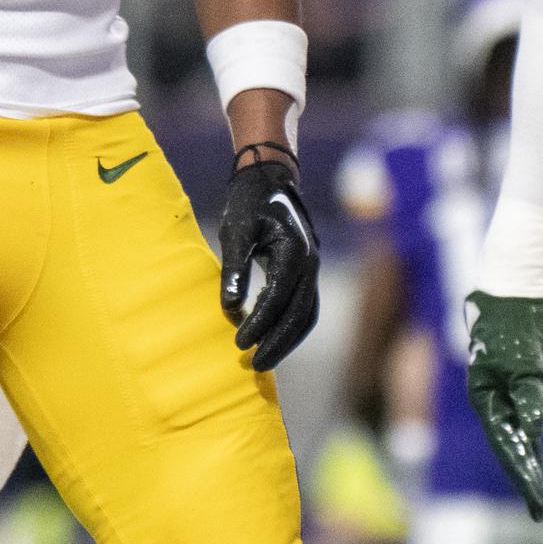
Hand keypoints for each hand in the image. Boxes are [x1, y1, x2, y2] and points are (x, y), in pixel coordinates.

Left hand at [219, 146, 319, 372]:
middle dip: (277, 342)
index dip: (259, 323)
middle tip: (253, 364)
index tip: (239, 342)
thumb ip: (234, 268)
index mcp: (295, 251)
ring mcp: (313, 268)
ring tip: (263, 360)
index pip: (278, 297)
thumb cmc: (249, 202)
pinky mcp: (308, 272)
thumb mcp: (236, 230)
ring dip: (287, 340)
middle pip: (299, 314)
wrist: (270, 178)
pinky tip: (269, 338)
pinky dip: (290, 327)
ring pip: (307, 315)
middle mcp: (311, 263)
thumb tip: (229, 307)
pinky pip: (305, 307)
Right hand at [465, 291, 542, 520]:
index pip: (507, 444)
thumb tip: (536, 432)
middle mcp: (494, 394)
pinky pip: (530, 409)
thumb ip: (530, 397)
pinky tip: (538, 444)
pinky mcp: (524, 374)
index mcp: (486, 395)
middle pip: (511, 442)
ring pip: (521, 427)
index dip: (523, 475)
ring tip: (538, 486)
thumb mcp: (525, 362)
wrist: (521, 282)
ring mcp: (508, 385)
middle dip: (525, 473)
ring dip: (531, 455)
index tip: (536, 504)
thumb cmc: (518, 322)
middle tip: (538, 508)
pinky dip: (534, 428)